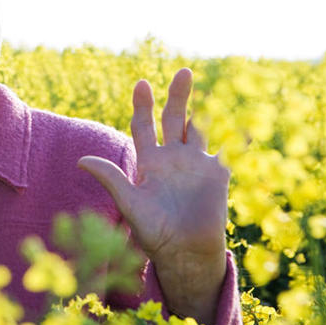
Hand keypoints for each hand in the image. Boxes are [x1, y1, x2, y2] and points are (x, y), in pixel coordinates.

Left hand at [78, 68, 229, 322]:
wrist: (182, 253)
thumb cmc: (152, 231)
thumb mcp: (128, 203)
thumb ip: (110, 179)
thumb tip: (80, 161)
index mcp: (150, 162)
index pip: (145, 126)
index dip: (142, 106)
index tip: (141, 84)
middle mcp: (173, 158)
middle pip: (174, 118)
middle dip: (177, 96)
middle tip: (182, 71)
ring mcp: (196, 164)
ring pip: (199, 127)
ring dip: (201, 106)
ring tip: (198, 81)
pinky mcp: (217, 175)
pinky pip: (228, 152)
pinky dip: (237, 138)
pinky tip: (244, 122)